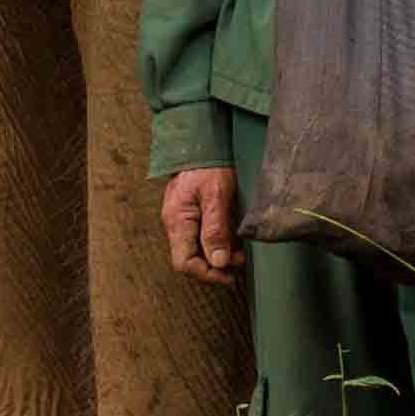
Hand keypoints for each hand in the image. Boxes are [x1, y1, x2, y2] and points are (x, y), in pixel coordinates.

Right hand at [163, 165, 242, 283]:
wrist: (198, 141)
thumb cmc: (208, 165)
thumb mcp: (217, 196)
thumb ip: (216, 230)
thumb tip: (219, 262)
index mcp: (178, 221)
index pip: (184, 263)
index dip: (207, 274)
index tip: (229, 275)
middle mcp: (174, 223)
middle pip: (189, 259)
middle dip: (214, 266)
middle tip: (239, 263)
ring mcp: (179, 218)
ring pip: (195, 249)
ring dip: (217, 255)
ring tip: (240, 252)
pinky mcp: (187, 212)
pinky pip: (197, 236)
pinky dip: (214, 242)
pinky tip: (231, 239)